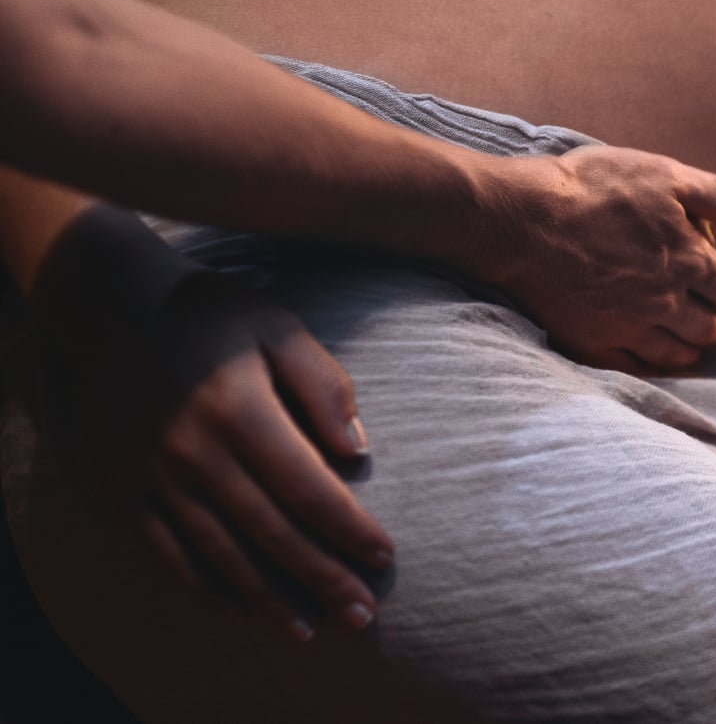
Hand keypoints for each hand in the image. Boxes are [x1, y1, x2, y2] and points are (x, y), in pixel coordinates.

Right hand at [66, 273, 393, 642]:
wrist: (108, 309)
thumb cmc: (209, 315)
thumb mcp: (276, 326)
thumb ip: (323, 384)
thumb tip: (356, 449)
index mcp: (238, 410)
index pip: (307, 487)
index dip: (348, 528)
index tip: (385, 557)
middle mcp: (193, 453)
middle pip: (270, 532)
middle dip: (321, 578)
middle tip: (362, 614)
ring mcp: (152, 478)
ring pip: (219, 554)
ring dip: (268, 598)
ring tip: (308, 628)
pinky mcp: (120, 492)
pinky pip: (166, 554)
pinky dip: (204, 588)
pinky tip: (240, 609)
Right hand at [471, 147, 715, 372]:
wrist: (522, 219)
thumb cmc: (592, 188)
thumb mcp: (662, 174)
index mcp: (687, 260)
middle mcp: (665, 302)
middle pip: (710, 329)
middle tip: (708, 311)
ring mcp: (628, 327)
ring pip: (676, 355)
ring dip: (688, 346)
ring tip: (684, 335)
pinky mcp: (592, 343)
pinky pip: (633, 370)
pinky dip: (648, 365)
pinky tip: (647, 355)